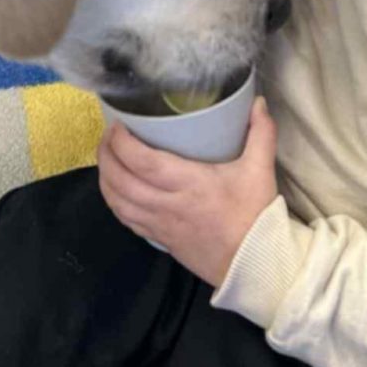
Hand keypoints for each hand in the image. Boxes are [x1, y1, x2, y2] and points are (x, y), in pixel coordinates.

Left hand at [97, 97, 279, 285]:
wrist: (255, 264)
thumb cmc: (255, 215)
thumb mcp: (260, 170)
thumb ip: (261, 133)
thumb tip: (258, 102)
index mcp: (189, 184)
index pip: (143, 162)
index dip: (122, 143)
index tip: (118, 125)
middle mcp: (168, 204)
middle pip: (121, 181)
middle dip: (106, 156)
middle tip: (107, 135)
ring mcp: (161, 225)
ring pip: (118, 203)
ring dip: (105, 179)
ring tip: (106, 158)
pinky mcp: (160, 239)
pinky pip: (126, 220)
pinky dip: (114, 201)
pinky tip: (115, 188)